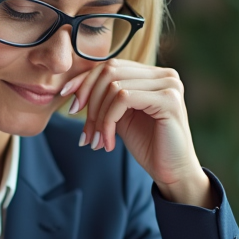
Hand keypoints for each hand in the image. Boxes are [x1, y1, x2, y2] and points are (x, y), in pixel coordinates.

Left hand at [60, 59, 212, 206]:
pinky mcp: (168, 99)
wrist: (171, 173)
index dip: (84, 80)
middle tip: (85, 132)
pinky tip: (108, 142)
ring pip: (114, 87)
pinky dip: (108, 121)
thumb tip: (73, 87)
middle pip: (109, 71)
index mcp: (152, 75)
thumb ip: (105, 98)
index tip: (66, 99)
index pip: (110, 66)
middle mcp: (164, 74)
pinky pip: (123, 98)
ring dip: (98, 118)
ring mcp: (168, 84)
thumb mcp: (120, 116)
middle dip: (89, 101)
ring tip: (97, 141)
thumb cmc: (148, 145)